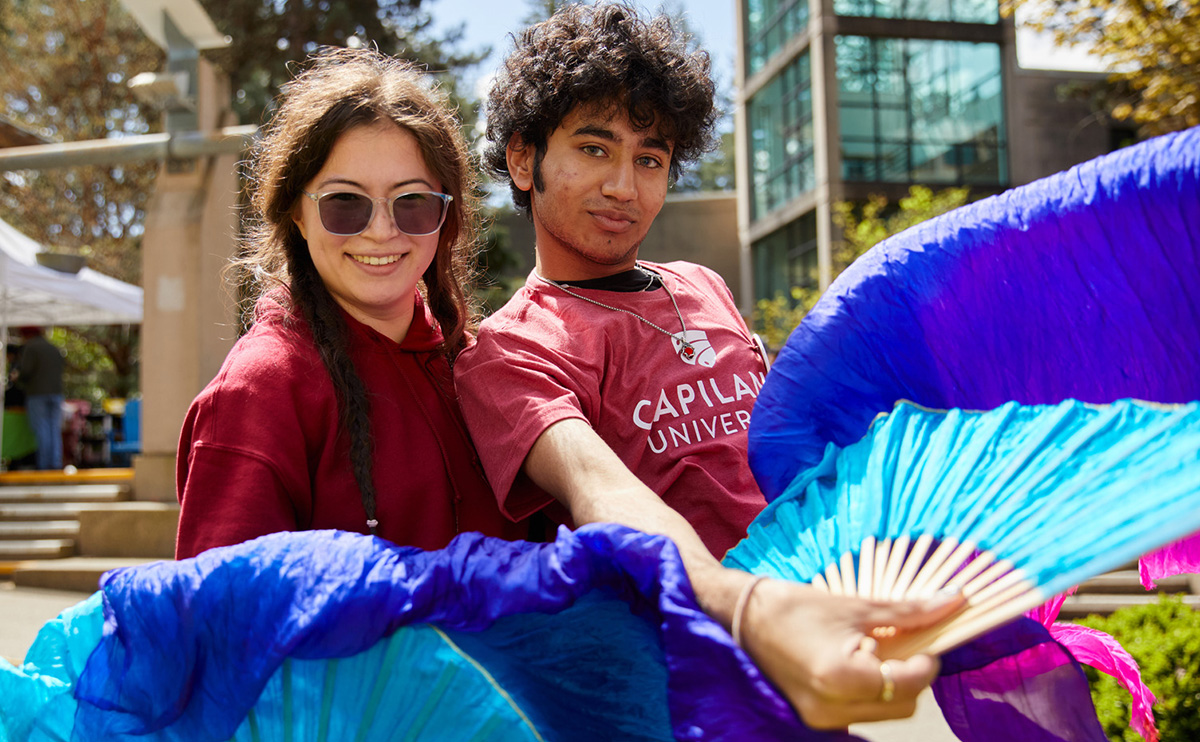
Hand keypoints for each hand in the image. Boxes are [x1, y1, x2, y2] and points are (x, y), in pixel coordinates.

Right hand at [737, 578, 962, 728]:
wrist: (739, 618)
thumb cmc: (793, 605)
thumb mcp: (854, 605)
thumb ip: (908, 612)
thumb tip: (954, 602)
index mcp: (841, 677)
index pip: (909, 684)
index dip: (927, 662)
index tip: (927, 641)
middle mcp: (831, 708)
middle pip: (902, 706)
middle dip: (911, 676)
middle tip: (903, 644)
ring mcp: (819, 719)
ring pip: (882, 712)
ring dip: (890, 686)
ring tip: (874, 652)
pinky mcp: (812, 719)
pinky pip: (859, 713)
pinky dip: (868, 692)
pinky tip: (856, 665)